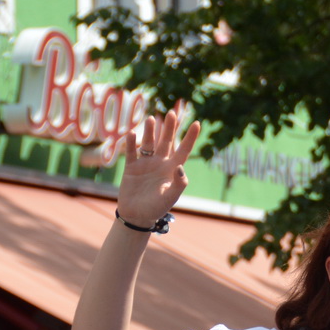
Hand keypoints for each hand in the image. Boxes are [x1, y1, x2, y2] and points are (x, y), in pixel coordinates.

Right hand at [117, 108, 200, 230]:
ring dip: (150, 132)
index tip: (197, 124)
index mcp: (172, 170)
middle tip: (172, 113)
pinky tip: (132, 134)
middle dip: (169, 128)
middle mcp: (160, 163)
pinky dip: (131, 143)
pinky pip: (131, 152)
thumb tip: (180, 166)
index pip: (183, 150)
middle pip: (166, 142)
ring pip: (149, 143)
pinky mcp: (131, 167)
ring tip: (152, 119)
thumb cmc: (156, 208)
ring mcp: (145, 164)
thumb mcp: (170, 197)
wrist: (137, 216)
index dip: (190, 138)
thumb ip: (178, 183)